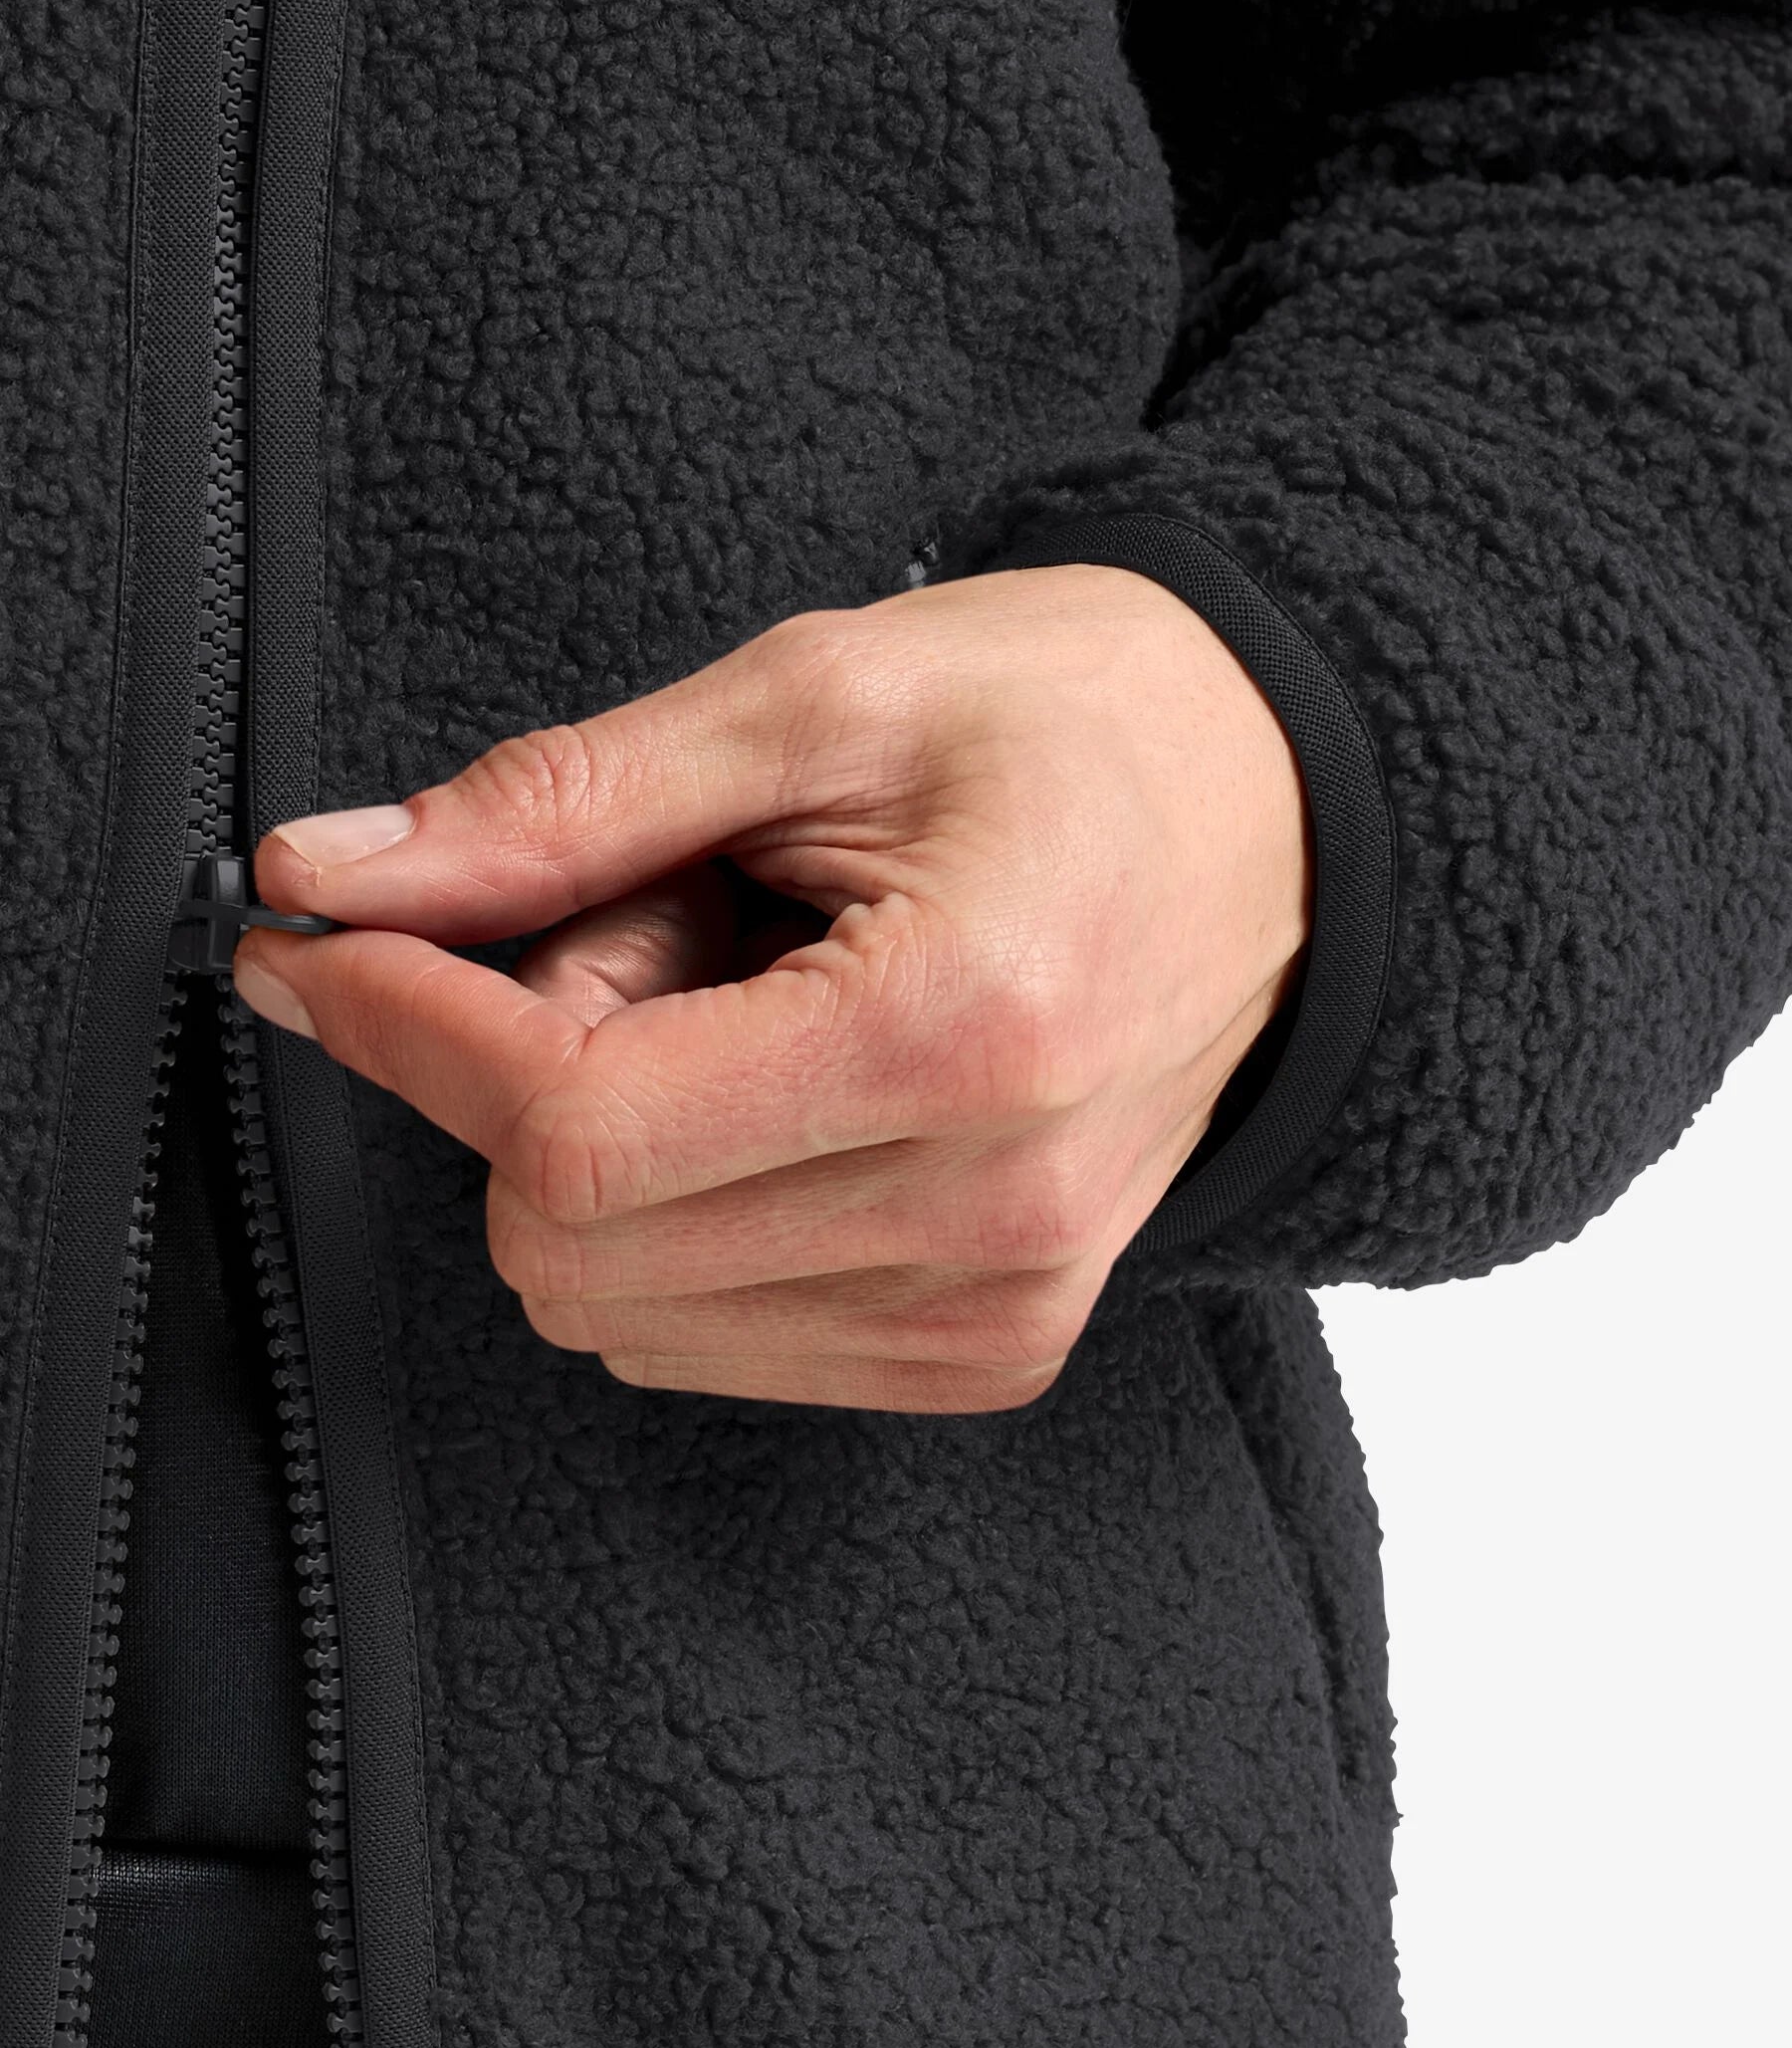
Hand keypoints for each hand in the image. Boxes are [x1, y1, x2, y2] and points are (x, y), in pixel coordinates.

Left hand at [234, 565, 1311, 1411]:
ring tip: (744, 996)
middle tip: (646, 925)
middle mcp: (988, 1219)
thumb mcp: (816, 698)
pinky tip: (779, 1091)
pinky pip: (707, 1339)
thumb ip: (560, 804)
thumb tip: (334, 876)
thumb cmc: (1088, 724)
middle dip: (527, 1077)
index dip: (407, 1027)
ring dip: (607, 1153)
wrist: (1295, 817)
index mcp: (956, 1039)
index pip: (573, 1133)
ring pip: (616, 1310)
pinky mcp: (986, 1349)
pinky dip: (677, 1218)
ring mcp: (994, 1309)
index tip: (332, 939)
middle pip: (568, 1246)